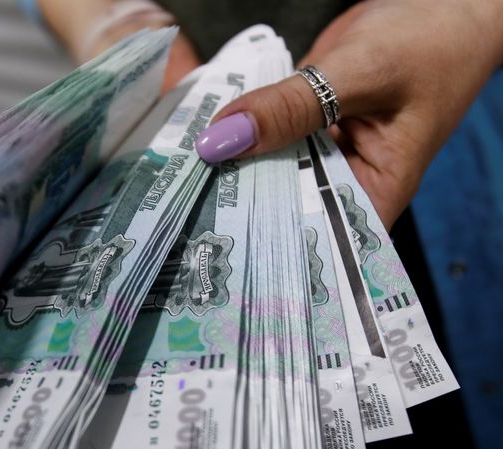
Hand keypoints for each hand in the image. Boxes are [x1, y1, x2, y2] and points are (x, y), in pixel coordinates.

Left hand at [195, 0, 502, 228]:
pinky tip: (206, 140)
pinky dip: (244, 134)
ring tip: (181, 183)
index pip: (318, 240)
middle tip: (183, 213)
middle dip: (238, 208)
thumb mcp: (361, 74)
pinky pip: (268, 137)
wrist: (442, 1)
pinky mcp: (305, 126)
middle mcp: (344, 182)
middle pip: (285, 209)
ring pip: (270, 171)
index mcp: (376, 192)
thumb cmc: (429, 42)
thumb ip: (293, 107)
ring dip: (233, 168)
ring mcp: (322, 154)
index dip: (270, 249)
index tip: (217, 250)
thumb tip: (223, 138)